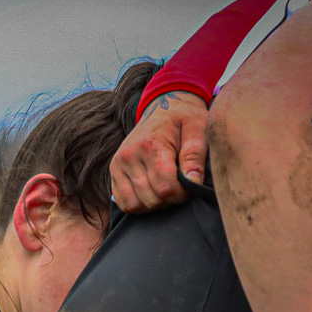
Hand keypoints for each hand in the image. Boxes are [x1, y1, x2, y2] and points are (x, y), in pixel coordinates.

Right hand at [110, 90, 207, 212]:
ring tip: (166, 190)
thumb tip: (193, 182)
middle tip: (180, 188)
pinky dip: (139, 204)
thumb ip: (195, 155)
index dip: (182, 195)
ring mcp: (118, 164)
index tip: (190, 187)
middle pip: (151, 199)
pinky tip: (152, 193)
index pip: (165, 188)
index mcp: (151, 146)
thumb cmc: (184, 119)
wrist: (162, 106)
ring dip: (154, 205)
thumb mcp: (198, 129)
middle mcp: (129, 156)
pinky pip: (123, 203)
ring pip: (136, 205)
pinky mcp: (113, 171)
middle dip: (169, 200)